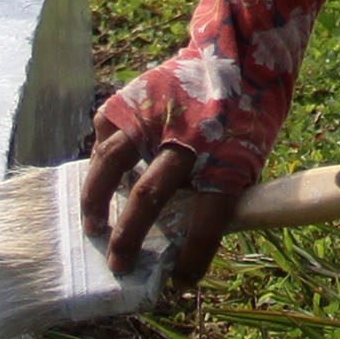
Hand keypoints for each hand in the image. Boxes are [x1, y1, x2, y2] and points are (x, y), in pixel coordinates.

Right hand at [82, 101, 239, 288]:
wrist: (241, 57)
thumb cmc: (246, 120)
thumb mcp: (247, 161)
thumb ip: (216, 193)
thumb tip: (179, 237)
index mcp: (227, 161)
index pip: (209, 222)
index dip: (194, 256)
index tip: (179, 281)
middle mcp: (188, 141)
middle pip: (150, 197)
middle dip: (128, 238)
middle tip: (118, 265)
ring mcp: (156, 116)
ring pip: (112, 161)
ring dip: (96, 199)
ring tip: (92, 227)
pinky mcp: (135, 97)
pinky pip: (107, 130)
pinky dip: (101, 153)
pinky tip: (102, 173)